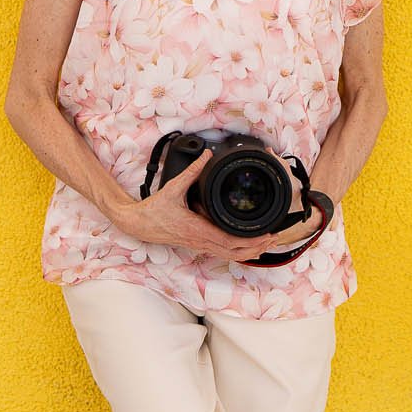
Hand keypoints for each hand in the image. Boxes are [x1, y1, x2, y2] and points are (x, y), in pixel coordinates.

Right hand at [112, 152, 290, 262]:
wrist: (138, 224)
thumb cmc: (154, 209)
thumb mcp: (174, 188)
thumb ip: (192, 171)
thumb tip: (205, 156)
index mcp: (196, 229)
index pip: (229, 241)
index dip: (250, 240)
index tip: (264, 233)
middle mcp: (200, 241)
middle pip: (234, 252)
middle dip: (256, 247)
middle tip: (273, 237)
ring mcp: (199, 245)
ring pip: (228, 255)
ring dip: (248, 251)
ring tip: (265, 243)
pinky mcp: (197, 244)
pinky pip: (220, 252)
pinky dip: (236, 251)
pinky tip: (246, 246)